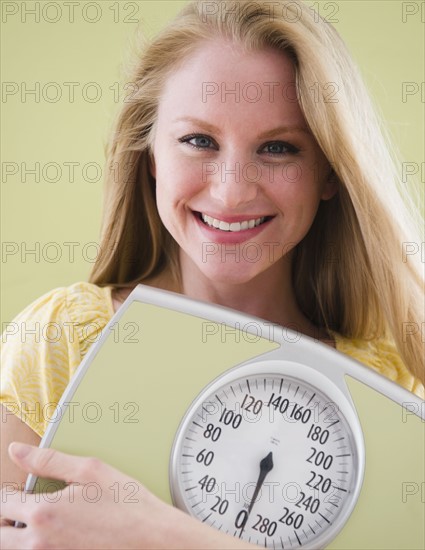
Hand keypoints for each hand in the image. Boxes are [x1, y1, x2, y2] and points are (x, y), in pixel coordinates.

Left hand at [0, 443, 255, 549]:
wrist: (151, 538)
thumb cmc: (127, 503)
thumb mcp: (91, 469)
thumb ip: (48, 460)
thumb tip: (17, 452)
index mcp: (44, 512)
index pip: (3, 502)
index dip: (7, 493)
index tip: (17, 489)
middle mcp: (40, 542)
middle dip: (5, 518)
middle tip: (20, 509)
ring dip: (14, 536)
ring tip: (32, 523)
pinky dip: (33, 546)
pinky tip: (51, 535)